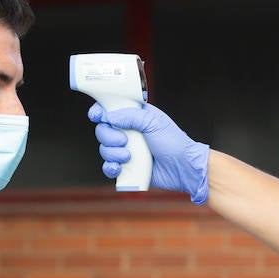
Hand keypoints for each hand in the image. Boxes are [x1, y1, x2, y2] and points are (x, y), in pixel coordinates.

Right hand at [88, 101, 209, 203]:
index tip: (96, 115)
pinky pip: (109, 167)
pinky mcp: (127, 167)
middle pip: (103, 130)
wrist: (182, 168)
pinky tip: (118, 167)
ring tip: (129, 156)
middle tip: (124, 141)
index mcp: (134, 116)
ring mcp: (126, 150)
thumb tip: (110, 117)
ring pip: (104, 149)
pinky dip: (110, 167)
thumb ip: (131, 116)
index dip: (99, 112)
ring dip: (113, 153)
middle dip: (108, 136)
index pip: (110, 110)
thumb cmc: (173, 142)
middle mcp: (128, 132)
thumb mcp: (153, 122)